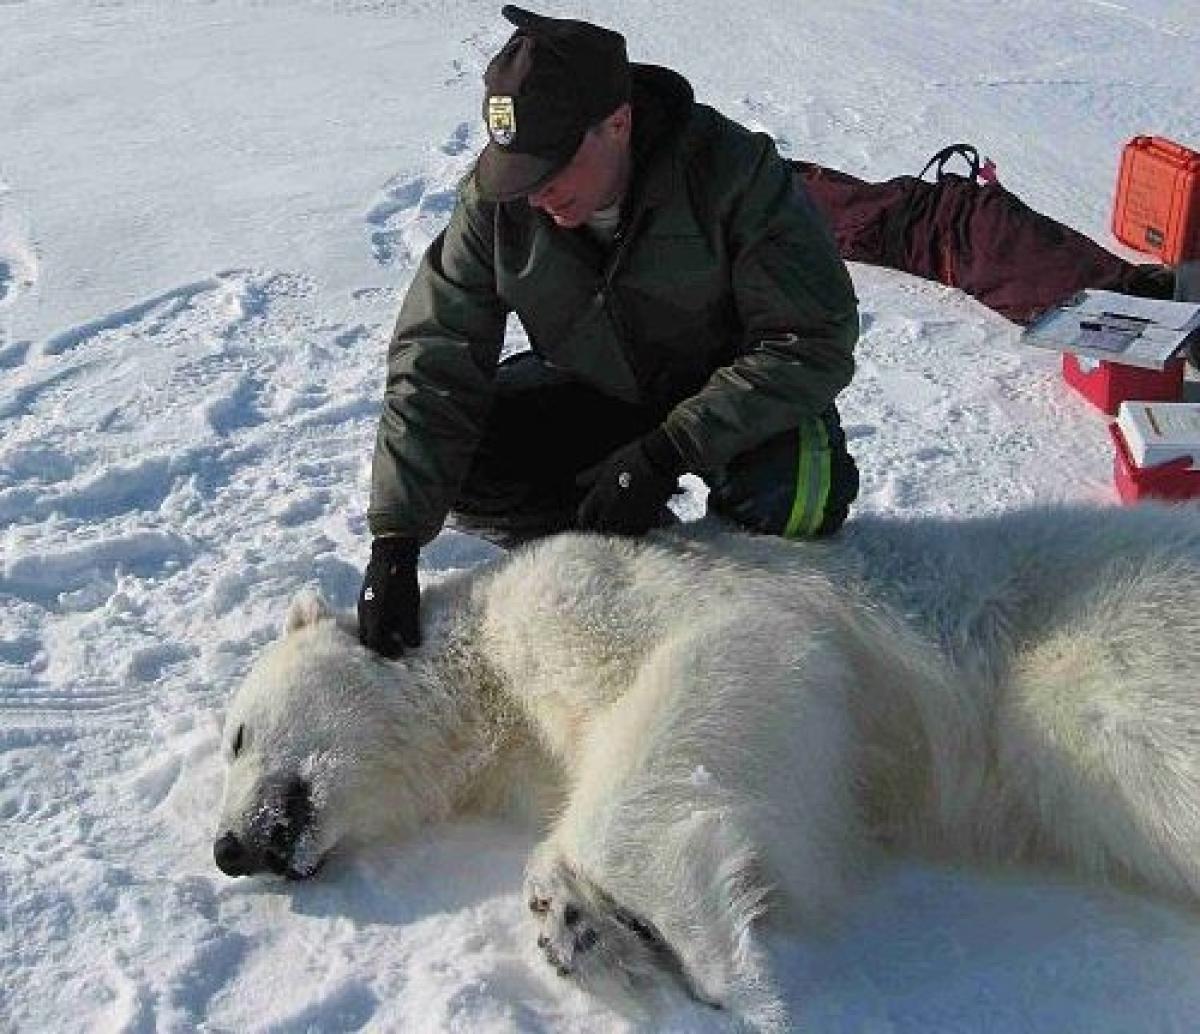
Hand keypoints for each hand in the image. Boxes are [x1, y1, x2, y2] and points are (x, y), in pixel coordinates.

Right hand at [358, 537, 420, 657]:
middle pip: (367, 637)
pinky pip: (368, 614)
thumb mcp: (410, 609)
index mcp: (373, 620)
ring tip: (394, 633)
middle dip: (380, 645)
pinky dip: (378, 621)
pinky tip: (391, 617)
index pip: (375, 644)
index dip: (386, 651)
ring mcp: (362, 603)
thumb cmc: (402, 584)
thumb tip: (413, 646)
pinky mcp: (365, 594)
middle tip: (395, 648)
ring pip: (367, 625)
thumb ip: (410, 630)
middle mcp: (363, 613)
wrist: (391, 555)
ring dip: (379, 632)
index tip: (399, 654)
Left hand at [575, 429, 683, 535]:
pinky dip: (638, 528)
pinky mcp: (646, 517)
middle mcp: (612, 506)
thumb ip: (592, 475)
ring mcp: (629, 513)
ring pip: (620, 531)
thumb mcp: (608, 463)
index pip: (584, 515)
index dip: (585, 519)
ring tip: (627, 520)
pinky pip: (638, 531)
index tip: (588, 521)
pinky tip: (641, 520)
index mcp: (600, 492)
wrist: (658, 458)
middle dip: (604, 524)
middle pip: (602, 526)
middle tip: (610, 520)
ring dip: (621, 528)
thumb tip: (578, 482)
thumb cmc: (632, 456)